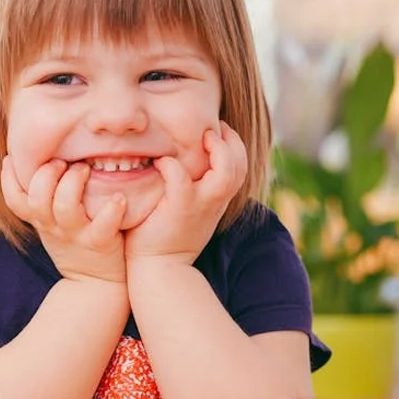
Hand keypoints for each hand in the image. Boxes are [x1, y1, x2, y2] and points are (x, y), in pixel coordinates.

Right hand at [1, 156, 127, 284]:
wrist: (95, 284)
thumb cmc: (74, 242)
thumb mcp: (50, 223)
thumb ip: (43, 197)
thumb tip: (37, 159)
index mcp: (40, 219)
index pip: (14, 199)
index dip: (8, 178)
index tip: (13, 157)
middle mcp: (53, 226)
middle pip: (37, 198)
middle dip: (46, 174)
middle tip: (62, 161)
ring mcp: (76, 234)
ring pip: (65, 207)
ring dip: (73, 183)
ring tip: (85, 169)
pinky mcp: (99, 243)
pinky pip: (103, 226)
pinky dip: (111, 210)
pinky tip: (119, 198)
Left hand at [124, 122, 246, 265]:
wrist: (159, 271)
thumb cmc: (166, 238)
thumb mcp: (188, 211)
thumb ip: (192, 189)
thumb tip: (181, 163)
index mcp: (217, 200)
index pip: (239, 167)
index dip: (233, 145)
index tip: (218, 131)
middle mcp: (214, 201)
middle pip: (240, 165)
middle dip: (231, 141)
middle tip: (213, 128)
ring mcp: (200, 205)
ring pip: (226, 172)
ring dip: (217, 149)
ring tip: (201, 137)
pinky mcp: (179, 209)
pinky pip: (180, 178)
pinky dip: (172, 165)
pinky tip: (161, 162)